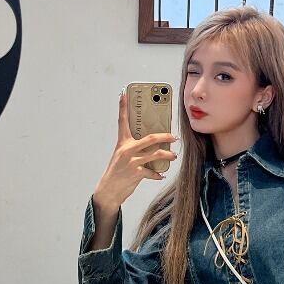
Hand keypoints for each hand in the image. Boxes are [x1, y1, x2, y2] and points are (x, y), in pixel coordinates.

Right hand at [92, 90, 178, 212]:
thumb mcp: (122, 157)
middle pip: (151, 138)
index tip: (124, 93)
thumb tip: (152, 146)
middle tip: (174, 137)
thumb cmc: (117, 172)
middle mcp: (127, 150)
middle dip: (165, 137)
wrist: (108, 190)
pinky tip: (161, 175)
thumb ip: (134, 149)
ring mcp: (132, 161)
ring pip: (156, 154)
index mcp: (122, 143)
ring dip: (168, 155)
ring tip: (173, 156)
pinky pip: (152, 172)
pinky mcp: (136, 173)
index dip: (123, 107)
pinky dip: (158, 174)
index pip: (122, 121)